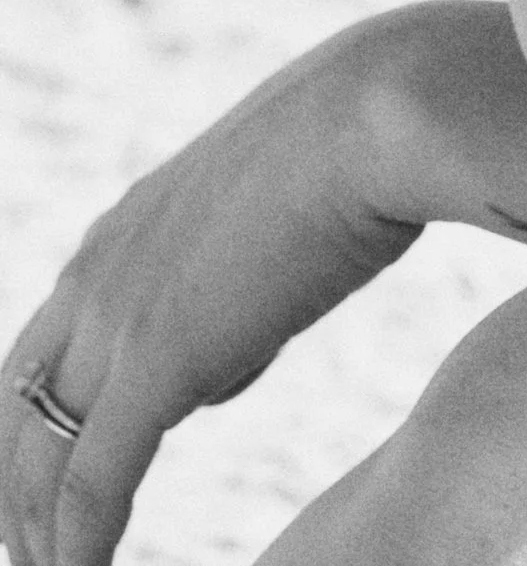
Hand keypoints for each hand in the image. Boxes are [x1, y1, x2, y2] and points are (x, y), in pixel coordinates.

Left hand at [0, 15, 423, 565]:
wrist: (381, 113)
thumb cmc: (357, 149)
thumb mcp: (266, 223)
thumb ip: (227, 294)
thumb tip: (222, 365)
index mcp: (119, 235)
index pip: (35, 356)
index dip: (29, 428)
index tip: (42, 484)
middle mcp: (95, 276)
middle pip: (13, 413)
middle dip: (15, 493)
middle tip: (30, 551)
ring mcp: (118, 316)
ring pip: (39, 458)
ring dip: (40, 531)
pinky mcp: (157, 360)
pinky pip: (94, 479)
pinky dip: (80, 543)